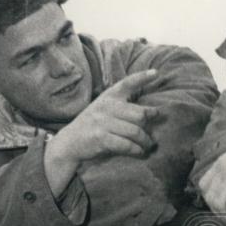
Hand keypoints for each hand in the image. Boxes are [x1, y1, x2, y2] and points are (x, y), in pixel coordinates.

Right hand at [44, 69, 160, 197]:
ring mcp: (102, 122)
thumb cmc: (92, 126)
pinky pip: (127, 144)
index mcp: (108, 97)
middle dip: (150, 125)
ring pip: (135, 131)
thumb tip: (150, 113)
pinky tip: (140, 152)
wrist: (69, 143)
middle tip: (153, 135)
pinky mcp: (100, 138)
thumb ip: (121, 106)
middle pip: (140, 114)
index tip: (156, 73)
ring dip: (145, 141)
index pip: (127, 83)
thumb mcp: (103, 109)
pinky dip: (136, 150)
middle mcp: (106, 106)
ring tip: (148, 145)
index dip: (142, 77)